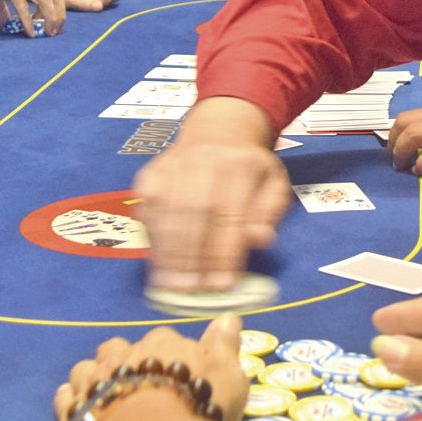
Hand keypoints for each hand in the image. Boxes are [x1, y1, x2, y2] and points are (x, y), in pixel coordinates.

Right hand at [0, 0, 67, 34]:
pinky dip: (28, 19)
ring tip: (47, 33)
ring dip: (50, 17)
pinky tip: (29, 32)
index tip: (52, 24)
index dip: (58, 9)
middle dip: (59, 15)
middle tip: (53, 33)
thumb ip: (0, 7)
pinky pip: (22, 3)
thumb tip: (4, 25)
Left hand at [54, 316, 248, 420]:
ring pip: (87, 368)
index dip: (167, 353)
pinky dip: (71, 399)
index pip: (163, 338)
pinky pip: (66, 396)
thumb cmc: (196, 407)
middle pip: (119, 348)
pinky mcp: (72, 409)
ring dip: (94, 376)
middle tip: (136, 383)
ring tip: (103, 393)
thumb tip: (228, 317)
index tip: (175, 370)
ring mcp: (95, 380)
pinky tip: (77, 407)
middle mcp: (125, 354)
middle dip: (124, 360)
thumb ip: (225, 346)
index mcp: (163, 344)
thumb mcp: (228, 377)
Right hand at [134, 99, 289, 289]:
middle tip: (190, 291)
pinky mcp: (151, 172)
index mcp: (241, 166)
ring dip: (167, 252)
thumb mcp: (274, 184)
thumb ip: (269, 213)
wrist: (219, 129)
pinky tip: (157, 263)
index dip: (223, 252)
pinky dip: (151, 237)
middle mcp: (205, 162)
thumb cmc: (249, 169)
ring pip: (167, 210)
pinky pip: (147, 207)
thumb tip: (259, 239)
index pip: (230, 214)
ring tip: (169, 286)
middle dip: (191, 256)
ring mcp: (174, 165)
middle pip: (194, 212)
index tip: (221, 286)